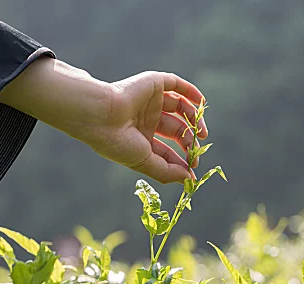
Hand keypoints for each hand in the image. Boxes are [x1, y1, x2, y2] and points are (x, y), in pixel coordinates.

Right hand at [0, 57, 207, 183]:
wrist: (100, 115)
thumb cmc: (117, 142)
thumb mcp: (144, 162)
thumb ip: (166, 171)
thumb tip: (189, 180)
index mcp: (140, 138)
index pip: (166, 150)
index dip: (180, 159)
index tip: (193, 169)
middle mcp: (146, 119)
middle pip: (176, 130)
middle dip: (188, 141)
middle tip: (197, 150)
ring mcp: (150, 101)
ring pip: (180, 108)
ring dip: (195, 119)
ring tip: (203, 133)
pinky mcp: (153, 84)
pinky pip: (176, 84)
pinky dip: (191, 92)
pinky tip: (202, 102)